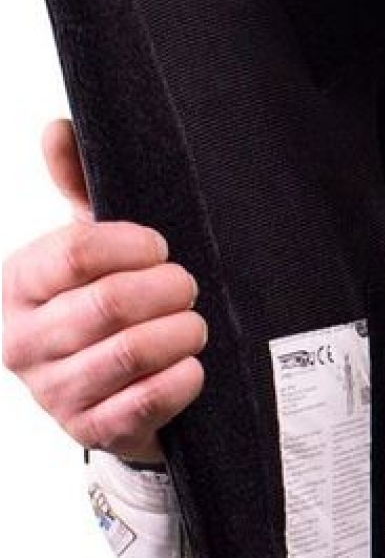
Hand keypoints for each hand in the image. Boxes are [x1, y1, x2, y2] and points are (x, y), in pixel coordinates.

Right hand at [2, 121, 205, 462]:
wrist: (113, 392)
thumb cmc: (103, 304)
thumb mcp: (91, 246)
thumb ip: (77, 185)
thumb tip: (56, 126)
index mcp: (18, 285)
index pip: (75, 253)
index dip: (132, 246)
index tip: (160, 247)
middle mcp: (22, 341)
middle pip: (110, 303)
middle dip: (168, 289)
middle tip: (188, 286)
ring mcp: (53, 392)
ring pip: (132, 351)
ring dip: (182, 331)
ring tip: (193, 324)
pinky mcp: (90, 430)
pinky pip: (147, 400)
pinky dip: (184, 377)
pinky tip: (193, 365)